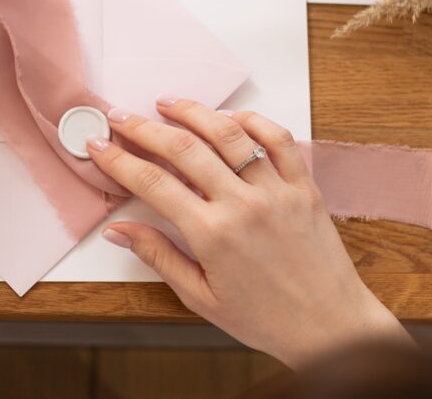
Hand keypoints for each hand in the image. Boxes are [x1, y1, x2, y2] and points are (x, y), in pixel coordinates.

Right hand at [86, 99, 410, 367]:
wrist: (332, 328)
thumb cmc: (268, 319)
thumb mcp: (201, 297)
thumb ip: (159, 256)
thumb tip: (119, 230)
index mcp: (213, 234)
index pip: (152, 182)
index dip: (118, 159)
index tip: (99, 144)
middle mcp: (244, 204)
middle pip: (183, 148)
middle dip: (143, 127)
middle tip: (120, 116)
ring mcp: (277, 190)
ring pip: (228, 133)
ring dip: (192, 112)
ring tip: (167, 103)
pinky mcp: (304, 186)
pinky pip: (278, 138)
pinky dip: (251, 120)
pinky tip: (228, 118)